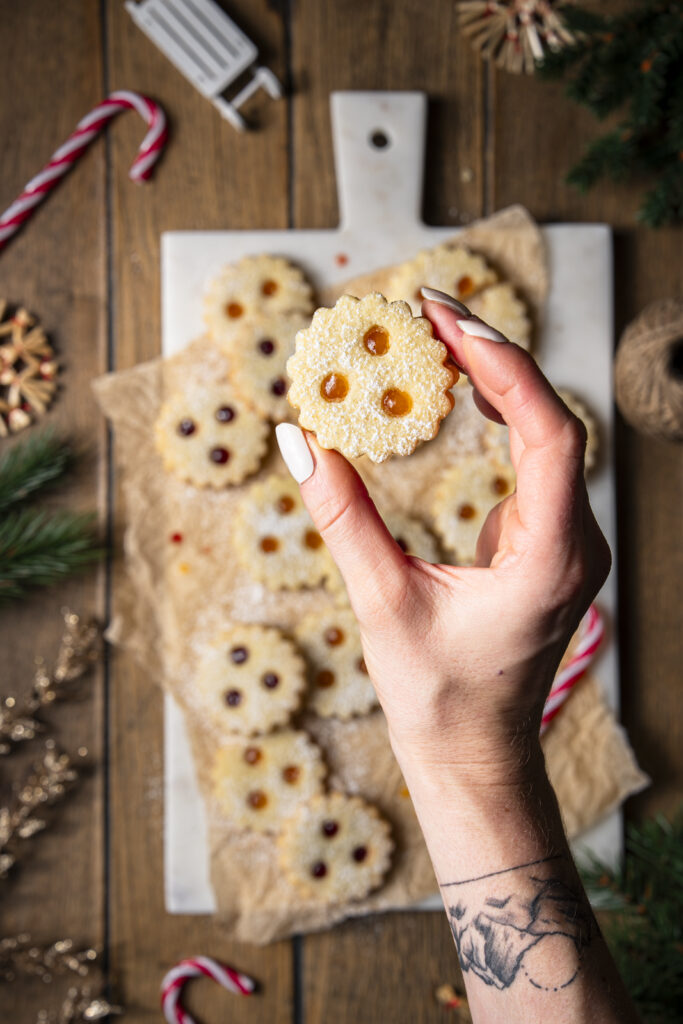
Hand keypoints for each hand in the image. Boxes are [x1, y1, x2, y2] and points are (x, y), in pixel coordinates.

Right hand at [276, 295, 610, 782]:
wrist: (475, 754)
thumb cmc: (437, 697)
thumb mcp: (382, 604)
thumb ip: (343, 519)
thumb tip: (298, 441)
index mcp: (552, 557)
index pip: (549, 432)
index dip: (502, 365)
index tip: (444, 320)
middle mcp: (574, 541)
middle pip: (550, 420)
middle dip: (491, 358)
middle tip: (427, 310)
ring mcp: (565, 541)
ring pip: (546, 436)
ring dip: (494, 382)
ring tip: (436, 336)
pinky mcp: (545, 544)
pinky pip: (531, 461)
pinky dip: (495, 417)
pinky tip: (459, 391)